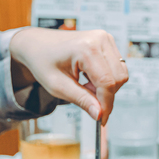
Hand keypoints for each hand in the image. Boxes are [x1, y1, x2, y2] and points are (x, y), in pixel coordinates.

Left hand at [9, 28, 127, 124]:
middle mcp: (100, 39)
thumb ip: (81, 100)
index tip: (102, 119)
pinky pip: (118, 68)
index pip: (107, 82)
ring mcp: (105, 38)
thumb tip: (99, 114)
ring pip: (121, 74)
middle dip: (105, 95)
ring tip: (85, 84)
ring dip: (107, 87)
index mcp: (86, 48)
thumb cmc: (43, 61)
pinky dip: (107, 78)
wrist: (38, 44)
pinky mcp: (107, 42)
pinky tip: (90, 77)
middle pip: (118, 79)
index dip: (106, 104)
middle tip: (85, 96)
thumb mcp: (58, 86)